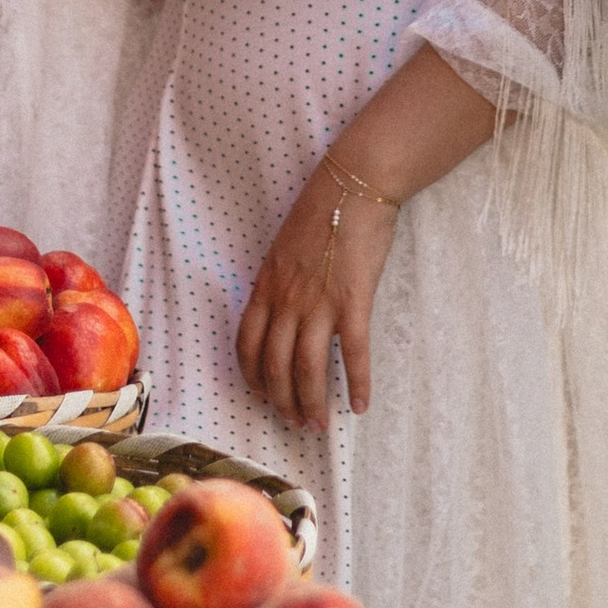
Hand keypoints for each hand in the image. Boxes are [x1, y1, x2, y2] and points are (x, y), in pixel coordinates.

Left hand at [238, 162, 399, 421]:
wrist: (354, 183)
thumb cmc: (322, 208)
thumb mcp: (284, 246)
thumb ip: (279, 280)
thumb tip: (281, 309)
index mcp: (266, 285)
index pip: (247, 344)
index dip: (252, 377)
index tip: (262, 395)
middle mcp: (286, 299)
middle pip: (275, 365)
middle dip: (283, 401)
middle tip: (295, 422)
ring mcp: (319, 302)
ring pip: (308, 367)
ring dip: (312, 402)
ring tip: (319, 425)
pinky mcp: (353, 300)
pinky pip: (353, 352)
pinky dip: (357, 382)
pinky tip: (361, 404)